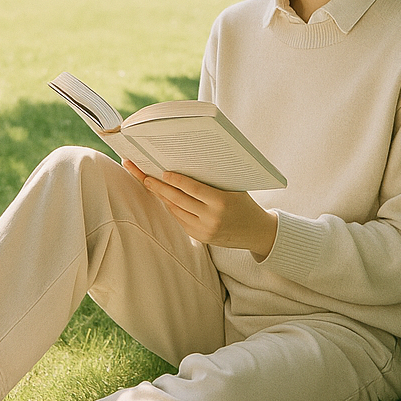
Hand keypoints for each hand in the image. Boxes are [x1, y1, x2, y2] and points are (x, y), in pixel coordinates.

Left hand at [122, 160, 277, 257]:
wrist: (256, 232)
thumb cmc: (244, 202)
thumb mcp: (234, 188)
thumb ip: (214, 180)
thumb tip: (189, 162)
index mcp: (221, 202)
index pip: (193, 189)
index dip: (177, 181)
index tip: (163, 172)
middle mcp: (211, 218)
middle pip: (179, 200)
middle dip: (159, 188)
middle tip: (144, 177)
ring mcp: (204, 230)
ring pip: (176, 211)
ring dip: (162, 197)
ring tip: (148, 183)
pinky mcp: (200, 238)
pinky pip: (180, 220)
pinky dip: (171, 207)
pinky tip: (163, 197)